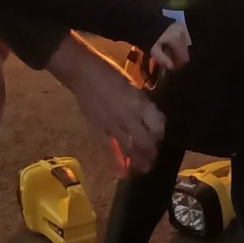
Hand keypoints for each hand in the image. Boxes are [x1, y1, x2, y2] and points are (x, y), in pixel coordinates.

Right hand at [46, 35, 165, 172]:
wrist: (83, 74)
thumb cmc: (109, 74)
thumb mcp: (132, 86)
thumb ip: (141, 103)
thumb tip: (150, 116)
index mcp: (139, 104)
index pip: (157, 126)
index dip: (160, 133)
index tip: (160, 136)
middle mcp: (129, 118)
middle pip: (146, 142)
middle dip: (152, 152)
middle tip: (153, 157)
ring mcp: (114, 126)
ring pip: (130, 149)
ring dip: (138, 160)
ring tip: (143, 168)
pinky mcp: (99, 130)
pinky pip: (112, 148)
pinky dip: (118, 157)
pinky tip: (122, 166)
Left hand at [150, 11, 190, 71]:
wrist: (144, 20)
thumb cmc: (148, 36)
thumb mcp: (153, 49)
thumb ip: (162, 59)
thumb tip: (171, 67)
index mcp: (177, 39)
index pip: (184, 57)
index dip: (179, 65)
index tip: (171, 68)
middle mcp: (182, 33)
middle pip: (185, 51)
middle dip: (178, 58)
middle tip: (168, 62)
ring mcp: (181, 28)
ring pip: (183, 45)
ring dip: (177, 51)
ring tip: (167, 54)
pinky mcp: (179, 25)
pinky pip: (181, 39)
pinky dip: (177, 45)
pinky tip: (169, 46)